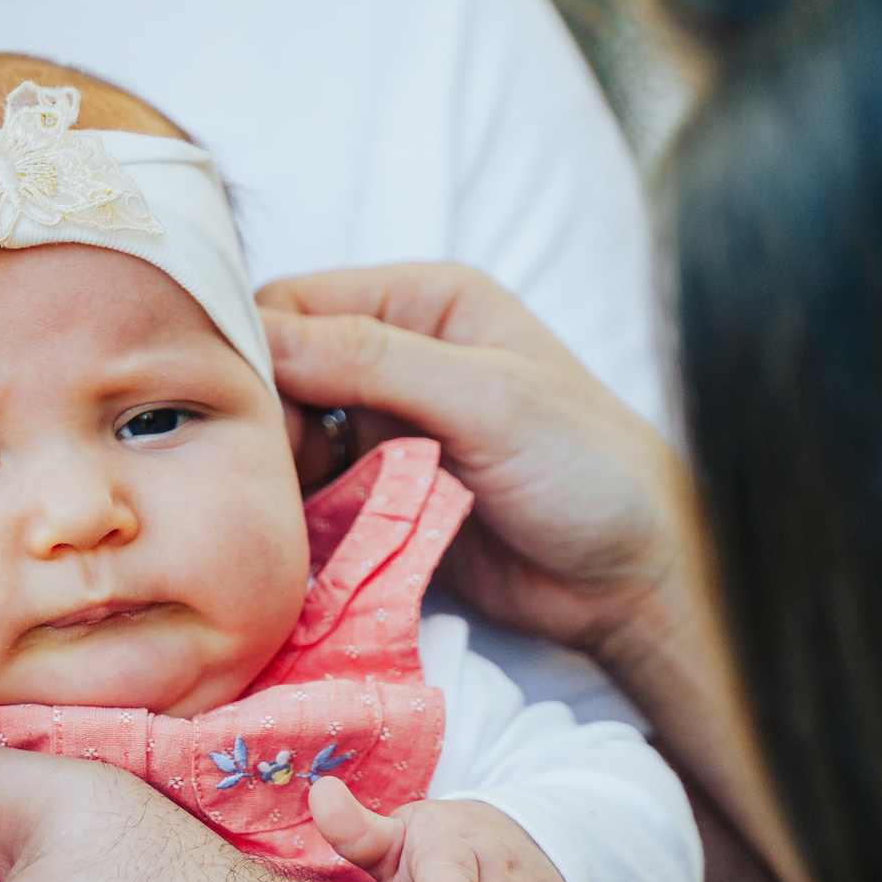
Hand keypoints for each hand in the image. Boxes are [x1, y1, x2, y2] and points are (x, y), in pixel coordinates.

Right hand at [257, 264, 692, 662]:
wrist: (630, 580)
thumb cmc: (587, 470)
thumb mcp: (486, 400)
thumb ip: (373, 360)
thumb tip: (258, 336)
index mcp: (422, 301)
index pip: (292, 304)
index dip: (256, 352)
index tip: (251, 414)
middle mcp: (392, 355)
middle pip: (275, 373)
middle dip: (266, 422)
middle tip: (286, 476)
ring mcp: (382, 426)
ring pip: (282, 439)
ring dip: (279, 475)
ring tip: (305, 512)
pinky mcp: (376, 492)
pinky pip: (305, 494)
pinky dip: (297, 516)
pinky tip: (312, 538)